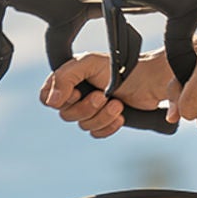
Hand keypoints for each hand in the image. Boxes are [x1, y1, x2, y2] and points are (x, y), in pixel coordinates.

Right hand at [40, 52, 172, 138]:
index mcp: (68, 79)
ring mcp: (90, 109)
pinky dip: (108, 126)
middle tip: (103, 95)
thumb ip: (64, 77)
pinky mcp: (104, 121)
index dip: (59, 100)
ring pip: (83, 125)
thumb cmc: (119, 67)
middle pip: (66, 115)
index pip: (47, 98)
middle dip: (87, 107)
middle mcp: (76, 94)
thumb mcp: (88, 64)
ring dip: (101, 116)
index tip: (78, 92)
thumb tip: (51, 102)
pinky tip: (120, 117)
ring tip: (118, 104)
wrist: (149, 80)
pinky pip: (96, 133)